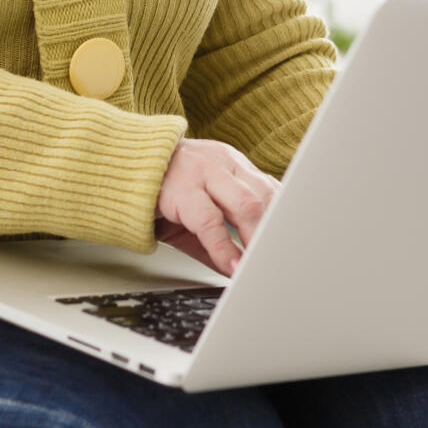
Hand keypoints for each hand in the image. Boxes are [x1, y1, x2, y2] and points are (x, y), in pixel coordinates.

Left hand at [153, 138, 279, 277]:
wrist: (148, 156)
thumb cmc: (154, 194)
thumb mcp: (168, 227)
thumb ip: (201, 249)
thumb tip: (229, 271)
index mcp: (180, 185)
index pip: (208, 220)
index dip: (225, 248)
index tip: (238, 270)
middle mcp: (206, 167)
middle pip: (244, 202)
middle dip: (258, 235)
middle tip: (263, 261)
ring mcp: (226, 160)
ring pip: (262, 190)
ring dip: (273, 221)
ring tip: (274, 246)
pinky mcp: (240, 159)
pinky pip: (266, 182)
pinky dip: (276, 205)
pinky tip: (280, 223)